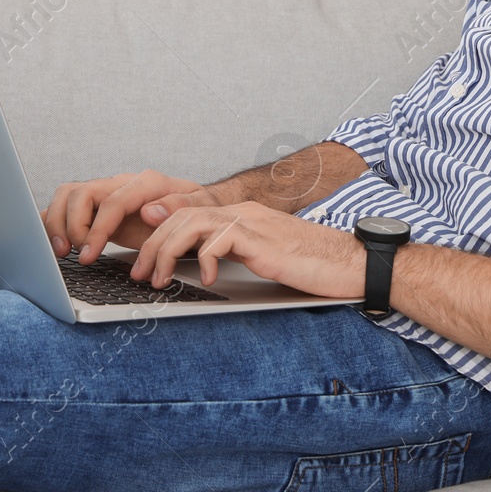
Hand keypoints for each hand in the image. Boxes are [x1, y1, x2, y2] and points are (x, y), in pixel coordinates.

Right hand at [42, 170, 226, 263]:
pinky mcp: (98, 207)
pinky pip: (67, 205)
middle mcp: (121, 183)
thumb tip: (150, 211)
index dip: (95, 229)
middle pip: (80, 192)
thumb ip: (178, 205)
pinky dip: (54, 220)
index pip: (111, 201)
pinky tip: (51, 241)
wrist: (194, 206)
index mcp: (146, 183)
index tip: (89, 255)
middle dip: (71, 225)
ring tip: (62, 251)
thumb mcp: (200, 207)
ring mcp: (107, 193)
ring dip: (58, 222)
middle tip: (73, 253)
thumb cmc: (195, 209)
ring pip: (68, 195)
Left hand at [129, 200, 364, 298]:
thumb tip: (202, 267)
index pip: (190, 212)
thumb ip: (236, 255)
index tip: (143, 260)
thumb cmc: (314, 266)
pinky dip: (204, 259)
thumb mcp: (265, 259)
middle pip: (183, 213)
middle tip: (138, 273)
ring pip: (193, 221)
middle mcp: (245, 213)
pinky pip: (219, 239)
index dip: (160, 233)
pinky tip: (207, 279)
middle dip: (152, 243)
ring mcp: (254, 223)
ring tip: (158, 278)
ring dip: (166, 250)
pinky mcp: (263, 239)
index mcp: (243, 216)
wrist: (352, 263)